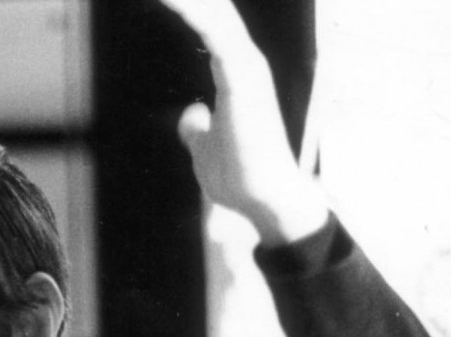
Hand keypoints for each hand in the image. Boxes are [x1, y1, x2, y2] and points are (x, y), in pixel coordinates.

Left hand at [160, 0, 326, 243]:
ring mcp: (247, 68)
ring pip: (216, 13)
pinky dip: (195, 12)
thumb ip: (198, 130)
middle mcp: (244, 62)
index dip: (187, 3)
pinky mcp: (244, 79)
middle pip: (213, 10)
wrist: (264, 202)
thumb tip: (191, 117)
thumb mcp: (206, 149)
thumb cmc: (240, 177)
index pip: (209, 23)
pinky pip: (218, 34)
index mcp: (234, 72)